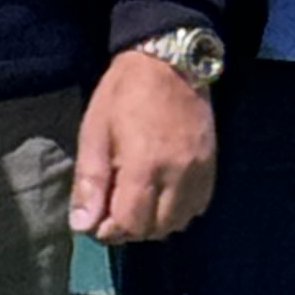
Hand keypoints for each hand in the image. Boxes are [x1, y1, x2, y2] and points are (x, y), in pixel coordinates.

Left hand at [70, 50, 217, 247]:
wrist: (169, 62)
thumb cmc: (123, 94)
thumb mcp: (95, 132)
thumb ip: (90, 182)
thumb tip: (83, 226)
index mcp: (144, 166)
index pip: (130, 224)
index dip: (110, 231)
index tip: (98, 221)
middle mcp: (177, 175)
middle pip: (156, 229)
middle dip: (131, 229)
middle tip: (115, 211)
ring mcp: (199, 172)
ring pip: (179, 222)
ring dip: (155, 223)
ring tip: (138, 204)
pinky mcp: (211, 166)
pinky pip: (198, 207)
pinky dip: (178, 211)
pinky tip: (162, 196)